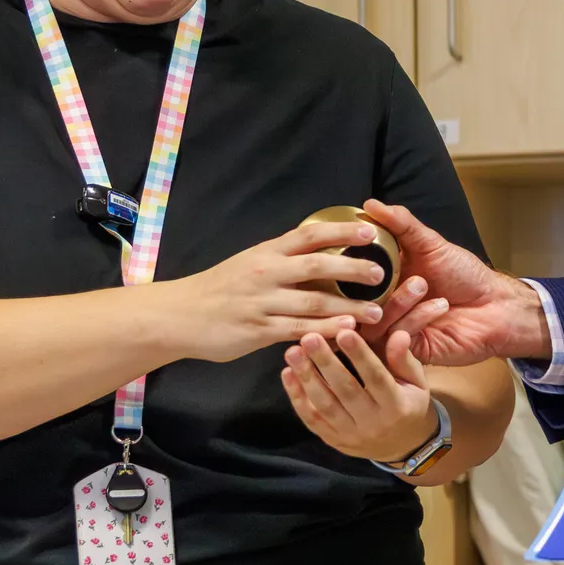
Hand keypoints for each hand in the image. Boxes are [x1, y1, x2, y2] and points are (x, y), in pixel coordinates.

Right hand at [160, 220, 388, 362]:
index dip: (342, 232)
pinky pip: (298, 330)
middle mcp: (267, 272)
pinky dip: (324, 331)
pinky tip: (345, 333)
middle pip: (317, 266)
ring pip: (313, 303)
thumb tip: (321, 249)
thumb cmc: (222, 287)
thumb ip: (284, 258)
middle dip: (352, 269)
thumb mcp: (251, 262)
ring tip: (376, 312)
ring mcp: (263, 302)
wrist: (181, 314)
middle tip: (382, 273)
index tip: (370, 232)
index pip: (310, 235)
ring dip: (348, 307)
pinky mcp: (258, 330)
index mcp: (268, 252)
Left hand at [281, 328, 437, 464]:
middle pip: (345, 390)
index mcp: (396, 406)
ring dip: (306, 378)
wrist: (403, 447)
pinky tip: (287, 375)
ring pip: (325, 405)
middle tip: (309, 337)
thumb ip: (404, 359)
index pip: (376, 378)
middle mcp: (373, 423)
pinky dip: (297, 398)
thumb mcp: (416, 382)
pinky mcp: (333, 440)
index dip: (360, 356)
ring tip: (292, 353)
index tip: (344, 332)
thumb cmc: (409, 404)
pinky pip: (312, 420)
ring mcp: (350, 434)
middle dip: (325, 362)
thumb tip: (397, 333)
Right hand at [360, 199, 552, 365]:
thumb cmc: (464, 274)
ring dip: (400, 303)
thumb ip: (401, 225)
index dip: (349, 270)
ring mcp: (394, 331)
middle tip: (404, 273)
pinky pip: (396, 342)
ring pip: (374, 324)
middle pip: (355, 306)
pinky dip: (415, 322)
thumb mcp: (431, 244)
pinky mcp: (409, 353)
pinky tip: (439, 307)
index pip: (350, 280)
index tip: (356, 254)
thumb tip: (370, 204)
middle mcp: (383, 307)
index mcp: (382, 282)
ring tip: (425, 287)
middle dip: (373, 289)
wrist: (495, 306)